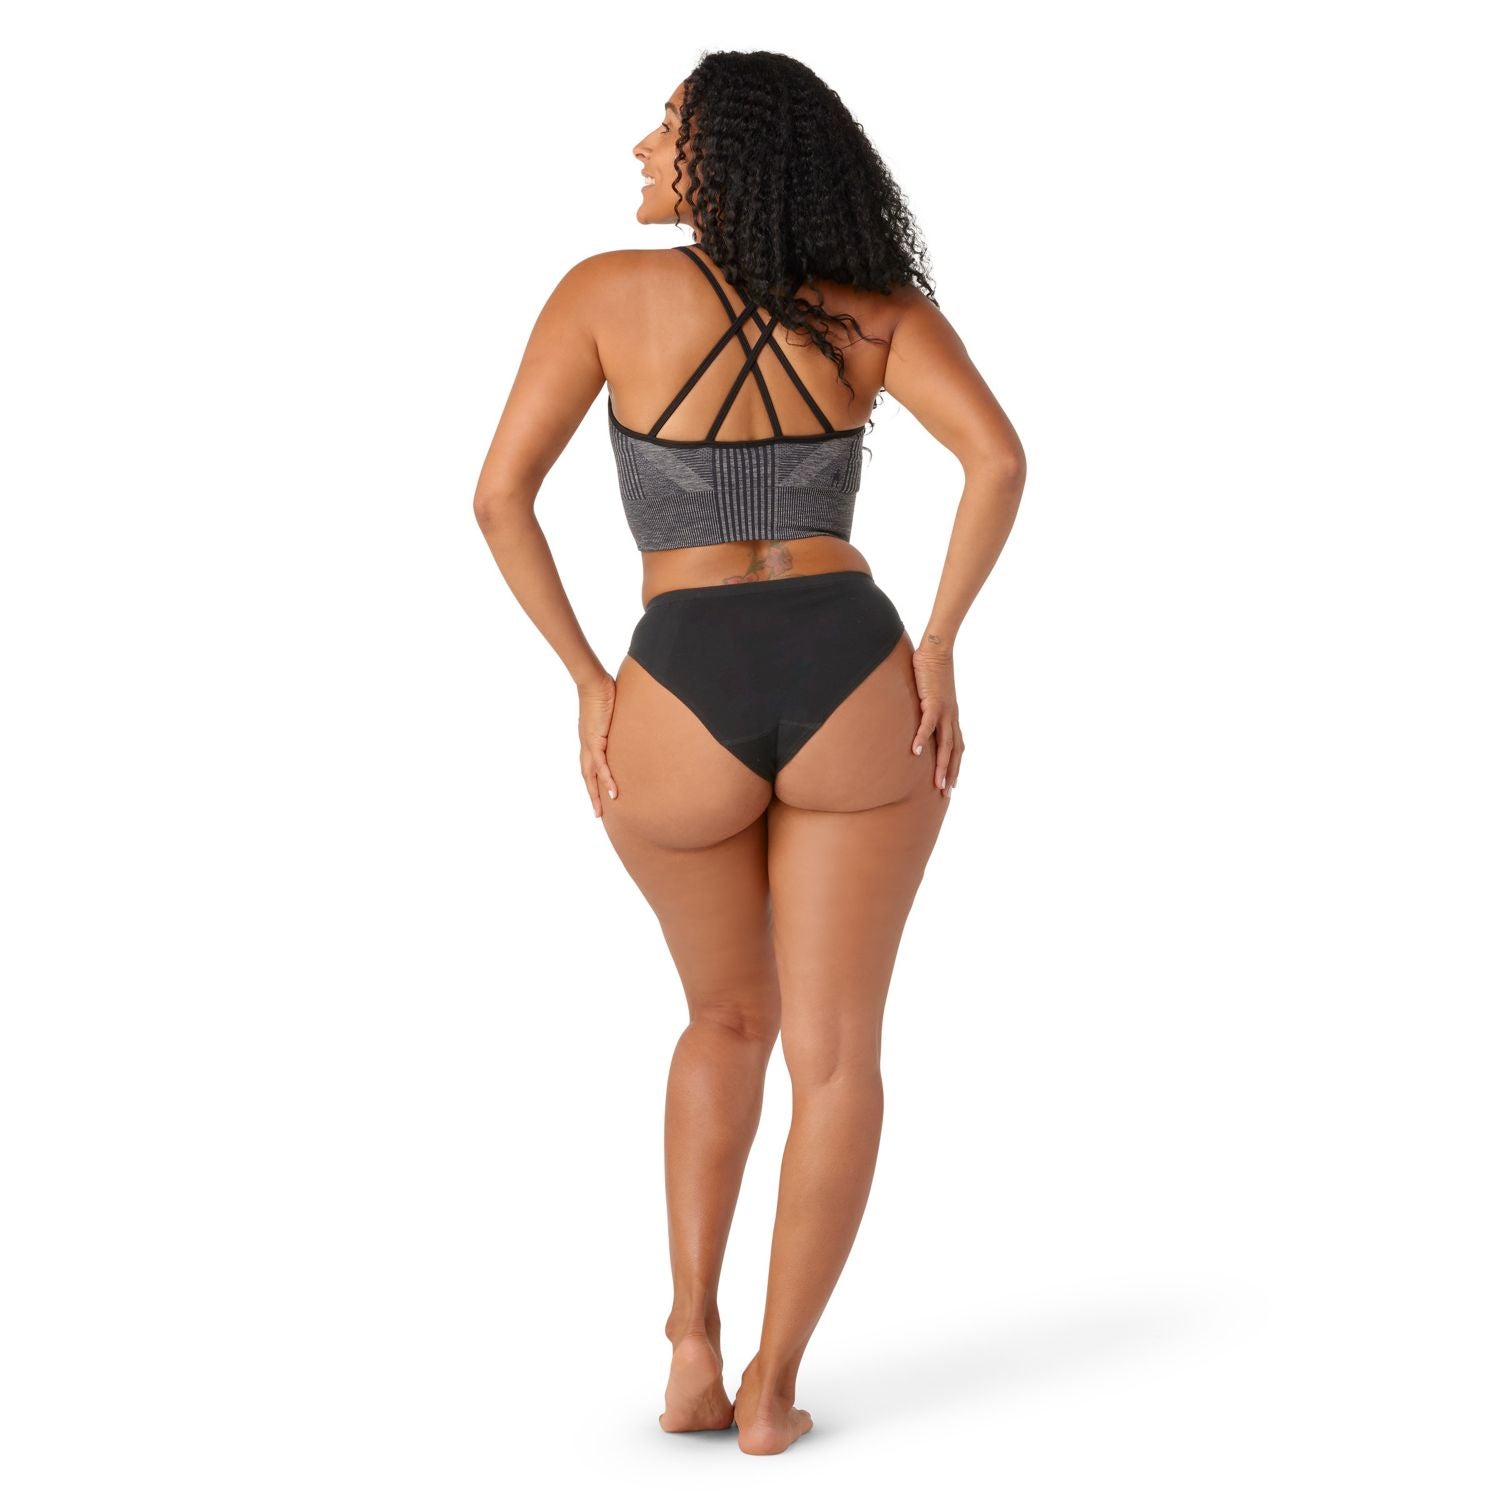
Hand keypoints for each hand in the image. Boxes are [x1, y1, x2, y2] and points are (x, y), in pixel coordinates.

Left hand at [578, 674, 618, 816]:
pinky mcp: (595, 741)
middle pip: (587, 776)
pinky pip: (601, 766)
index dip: (594, 782)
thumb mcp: (614, 713)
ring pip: (591, 776)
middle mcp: (587, 745)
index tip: (599, 795)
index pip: (590, 766)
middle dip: (592, 795)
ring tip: (602, 811)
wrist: (594, 682)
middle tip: (598, 814)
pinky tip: (613, 792)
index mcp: (590, 740)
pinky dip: (606, 780)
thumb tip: (632, 721)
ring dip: (596, 794)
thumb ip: (619, 722)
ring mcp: (589, 744)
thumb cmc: (604, 692)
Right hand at [909, 645, 963, 796]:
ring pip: (946, 744)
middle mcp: (951, 717)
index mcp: (951, 717)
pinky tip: (915, 752)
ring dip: (942, 765)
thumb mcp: (930, 696)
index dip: (956, 766)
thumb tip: (916, 718)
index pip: (957, 747)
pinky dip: (922, 739)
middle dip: (951, 773)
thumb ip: (925, 709)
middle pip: (954, 751)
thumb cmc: (931, 671)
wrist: (937, 650)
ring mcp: (944, 711)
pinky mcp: (932, 701)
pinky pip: (928, 725)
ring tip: (937, 784)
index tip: (952, 784)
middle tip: (945, 793)